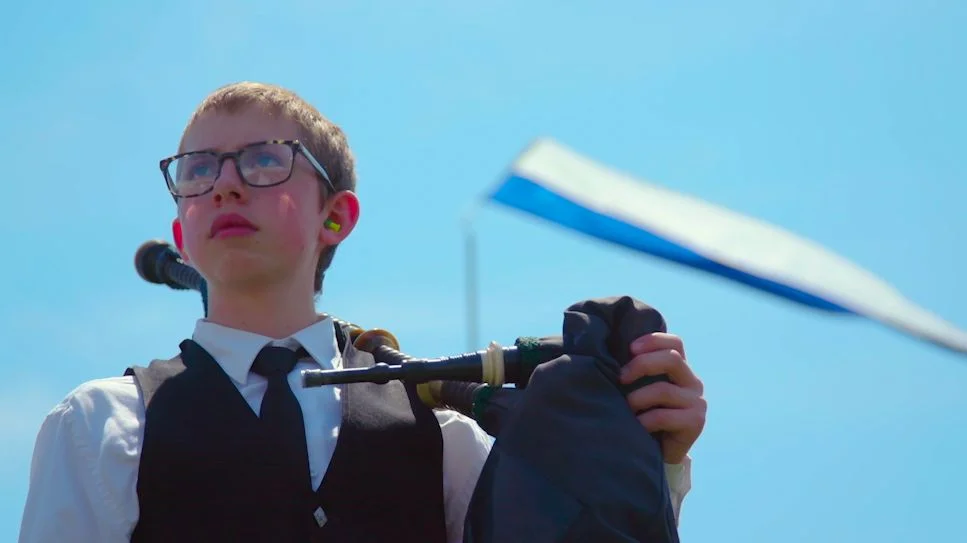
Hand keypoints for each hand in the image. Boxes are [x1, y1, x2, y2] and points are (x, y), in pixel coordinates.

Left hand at [620, 333, 705, 464]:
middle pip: (672, 359)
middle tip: (621, 378)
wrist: (660, 452)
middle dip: (642, 364)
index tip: (630, 348)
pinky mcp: (695, 422)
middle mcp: (692, 382)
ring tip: (625, 407)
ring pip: (663, 389)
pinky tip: (636, 426)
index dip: (653, 340)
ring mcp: (697, 402)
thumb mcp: (641, 388)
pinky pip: (663, 416)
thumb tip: (605, 352)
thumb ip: (636, 371)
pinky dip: (643, 420)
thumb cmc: (644, 415)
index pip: (675, 343)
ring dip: (637, 398)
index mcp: (680, 369)